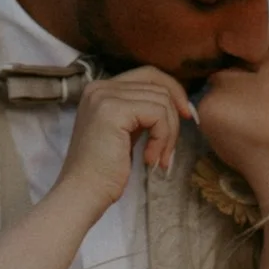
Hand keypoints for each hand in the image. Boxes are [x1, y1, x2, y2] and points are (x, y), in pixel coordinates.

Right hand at [55, 68, 191, 220]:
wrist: (83, 193)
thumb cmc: (104, 171)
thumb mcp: (125, 132)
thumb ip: (142, 111)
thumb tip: (178, 102)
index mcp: (100, 89)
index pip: (148, 75)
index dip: (173, 92)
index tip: (186, 115)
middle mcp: (100, 87)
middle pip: (157, 86)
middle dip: (173, 117)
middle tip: (169, 148)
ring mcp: (104, 96)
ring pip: (162, 101)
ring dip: (168, 134)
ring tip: (158, 158)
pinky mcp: (114, 110)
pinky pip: (158, 114)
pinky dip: (162, 138)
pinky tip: (149, 159)